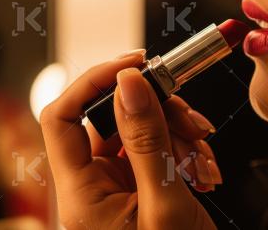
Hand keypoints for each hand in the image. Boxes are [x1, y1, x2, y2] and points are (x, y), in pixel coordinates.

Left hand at [40, 52, 219, 229]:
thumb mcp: (165, 203)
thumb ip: (146, 140)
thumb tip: (128, 81)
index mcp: (80, 195)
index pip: (62, 117)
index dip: (93, 81)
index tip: (136, 65)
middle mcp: (92, 187)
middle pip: (110, 117)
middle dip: (155, 110)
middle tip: (190, 116)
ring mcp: (118, 188)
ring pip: (139, 130)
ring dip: (177, 132)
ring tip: (204, 156)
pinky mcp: (141, 189)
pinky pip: (157, 150)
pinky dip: (184, 150)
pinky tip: (205, 170)